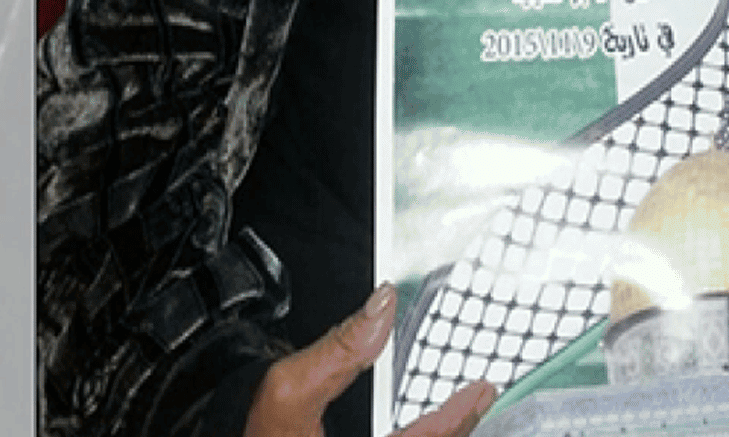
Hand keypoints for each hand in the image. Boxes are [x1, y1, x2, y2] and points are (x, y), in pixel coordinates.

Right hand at [246, 283, 496, 436]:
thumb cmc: (245, 431)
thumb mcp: (288, 388)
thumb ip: (339, 349)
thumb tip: (382, 304)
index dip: (459, 416)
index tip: (483, 388)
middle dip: (454, 430)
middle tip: (479, 399)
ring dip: (435, 435)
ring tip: (460, 413)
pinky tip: (421, 428)